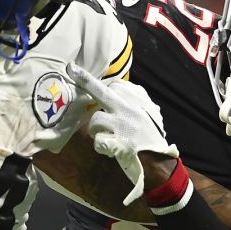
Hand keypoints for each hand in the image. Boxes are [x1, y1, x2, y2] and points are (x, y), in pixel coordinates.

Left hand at [68, 64, 177, 205]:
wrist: (160, 161)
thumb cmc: (152, 136)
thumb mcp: (151, 113)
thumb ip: (137, 100)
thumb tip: (119, 87)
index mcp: (140, 100)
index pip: (117, 85)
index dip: (105, 90)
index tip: (94, 86)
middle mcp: (130, 109)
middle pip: (102, 92)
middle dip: (84, 80)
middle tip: (70, 68)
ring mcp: (124, 125)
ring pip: (95, 119)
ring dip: (96, 130)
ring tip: (106, 137)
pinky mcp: (118, 142)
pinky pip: (98, 140)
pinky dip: (101, 145)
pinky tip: (109, 148)